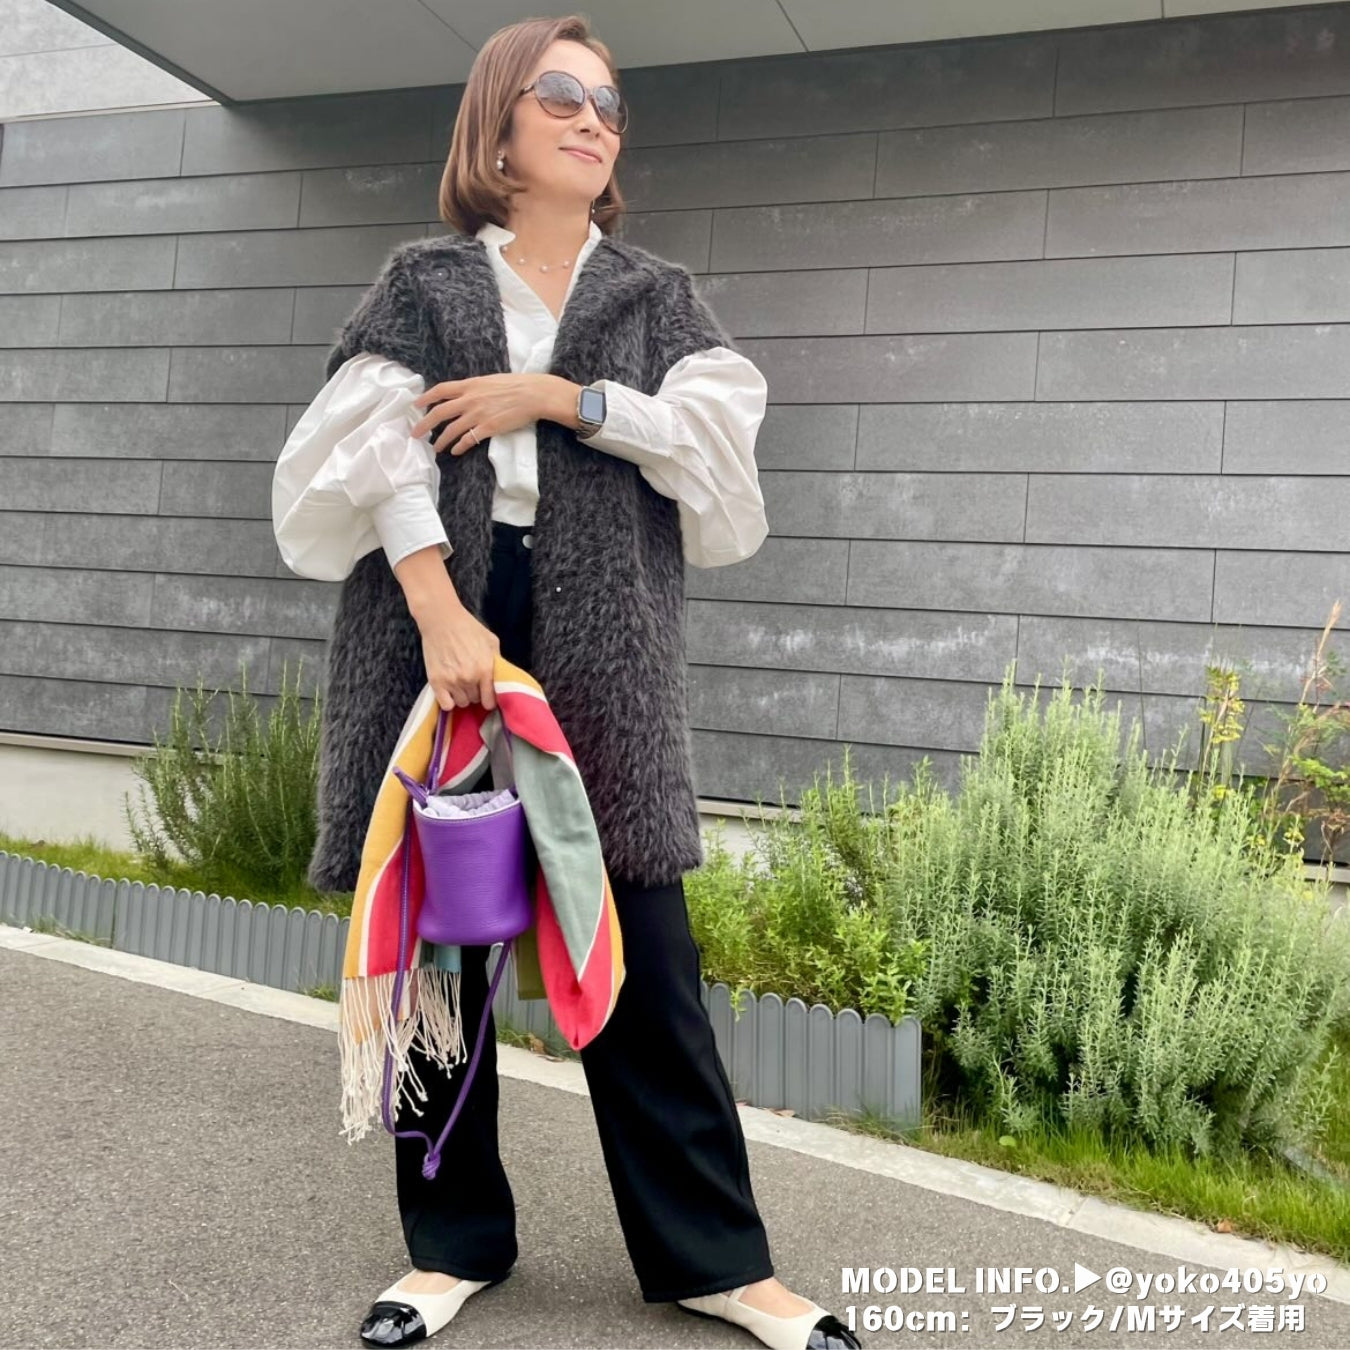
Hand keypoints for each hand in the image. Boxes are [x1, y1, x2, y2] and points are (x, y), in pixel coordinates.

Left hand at [410, 373, 565, 457]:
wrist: (533, 394)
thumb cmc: (515, 385)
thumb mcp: (489, 381)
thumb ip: (474, 388)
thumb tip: (464, 395)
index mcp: (470, 385)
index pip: (440, 390)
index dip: (425, 398)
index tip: (415, 405)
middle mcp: (469, 399)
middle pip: (439, 413)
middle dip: (424, 425)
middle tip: (415, 434)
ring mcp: (478, 414)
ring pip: (451, 430)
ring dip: (441, 441)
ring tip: (436, 448)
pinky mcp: (488, 428)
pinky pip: (468, 440)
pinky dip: (459, 447)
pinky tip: (456, 451)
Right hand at [417, 604, 500, 712]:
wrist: (441, 619)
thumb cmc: (468, 628)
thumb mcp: (491, 641)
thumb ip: (497, 662)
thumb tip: (501, 679)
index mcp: (485, 669)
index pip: (490, 701)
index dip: (489, 699)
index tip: (486, 695)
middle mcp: (469, 678)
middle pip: (475, 701)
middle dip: (475, 693)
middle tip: (471, 681)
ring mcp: (452, 681)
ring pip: (461, 703)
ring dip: (462, 695)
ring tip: (459, 682)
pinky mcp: (436, 681)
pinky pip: (445, 705)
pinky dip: (448, 701)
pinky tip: (449, 690)